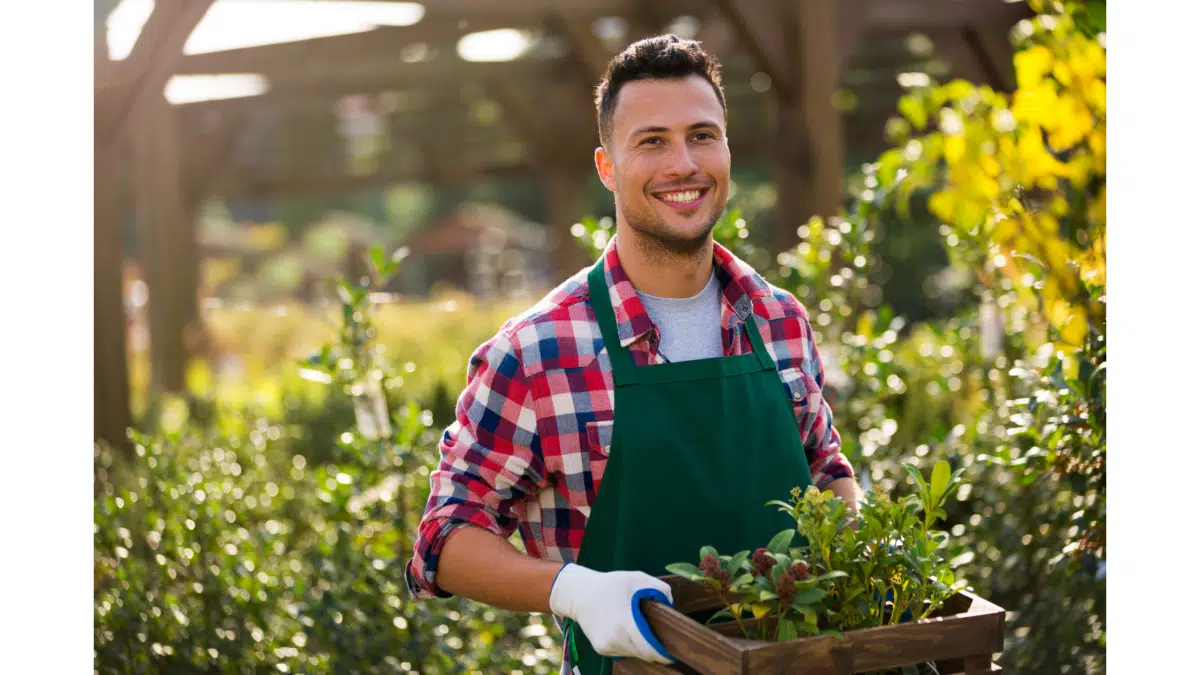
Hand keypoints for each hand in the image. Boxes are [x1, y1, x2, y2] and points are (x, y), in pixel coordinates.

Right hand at [549, 563, 674, 663]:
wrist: (579, 593)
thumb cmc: (610, 584)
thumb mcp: (638, 579)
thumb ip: (660, 590)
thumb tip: (671, 607)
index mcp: (626, 624)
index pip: (650, 650)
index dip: (663, 654)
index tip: (672, 652)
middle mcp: (615, 640)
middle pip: (644, 655)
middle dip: (654, 651)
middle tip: (660, 640)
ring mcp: (606, 646)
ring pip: (633, 654)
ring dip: (640, 647)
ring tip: (639, 629)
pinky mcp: (600, 649)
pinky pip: (622, 652)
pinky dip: (628, 645)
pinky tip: (624, 630)